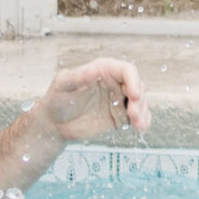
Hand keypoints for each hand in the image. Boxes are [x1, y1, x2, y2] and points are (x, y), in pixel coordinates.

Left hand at [34, 59, 150, 142]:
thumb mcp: (61, 85)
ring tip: (138, 125)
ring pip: (141, 102)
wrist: (55, 123)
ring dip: (143, 112)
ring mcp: (121, 100)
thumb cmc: (57, 99)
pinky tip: (142, 128)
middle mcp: (117, 83)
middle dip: (140, 100)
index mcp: (105, 70)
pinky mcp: (121, 115)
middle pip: (138, 87)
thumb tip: (93, 69)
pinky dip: (143, 121)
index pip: (127, 71)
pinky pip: (138, 116)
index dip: (134, 81)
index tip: (135, 95)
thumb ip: (76, 77)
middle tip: (133, 114)